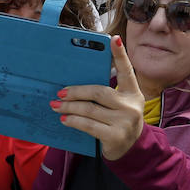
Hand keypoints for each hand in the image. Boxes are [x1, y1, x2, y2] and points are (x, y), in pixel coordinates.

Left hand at [51, 36, 145, 159]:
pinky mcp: (115, 136)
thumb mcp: (120, 105)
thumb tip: (74, 86)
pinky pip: (88, 125)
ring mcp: (125, 122)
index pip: (126, 71)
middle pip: (98, 92)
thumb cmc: (119, 122)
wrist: (131, 150)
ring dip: (69, 107)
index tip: (114, 39)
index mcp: (133, 93)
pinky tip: (64, 119)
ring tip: (56, 106)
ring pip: (89, 109)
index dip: (120, 55)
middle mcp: (131, 105)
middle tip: (59, 93)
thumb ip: (106, 94)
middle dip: (75, 92)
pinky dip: (73, 121)